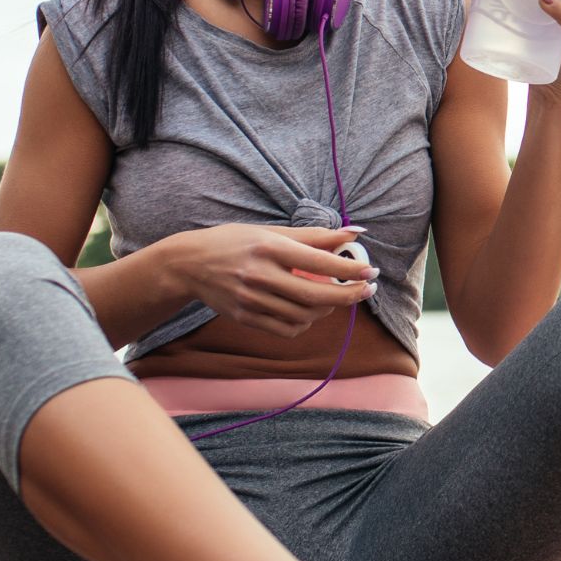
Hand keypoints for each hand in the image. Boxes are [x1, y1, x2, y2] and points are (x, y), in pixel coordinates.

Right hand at [169, 224, 377, 338]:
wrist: (189, 264)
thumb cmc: (235, 242)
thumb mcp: (272, 231)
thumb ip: (315, 235)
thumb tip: (356, 233)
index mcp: (269, 247)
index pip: (319, 261)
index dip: (350, 269)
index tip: (371, 271)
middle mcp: (260, 275)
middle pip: (315, 294)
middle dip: (348, 295)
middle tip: (366, 290)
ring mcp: (252, 299)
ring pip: (304, 314)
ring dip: (327, 309)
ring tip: (334, 297)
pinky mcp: (246, 317)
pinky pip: (287, 329)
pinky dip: (305, 322)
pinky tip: (309, 310)